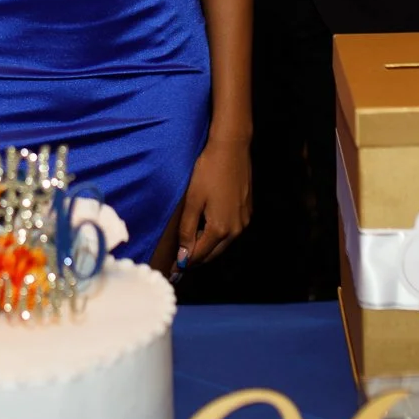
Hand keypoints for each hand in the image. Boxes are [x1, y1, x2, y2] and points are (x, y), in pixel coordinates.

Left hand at [175, 136, 250, 269]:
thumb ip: (188, 230)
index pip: (199, 256)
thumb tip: (183, 257)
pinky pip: (230, 232)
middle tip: (177, 262)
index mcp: (220, 229)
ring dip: (207, 248)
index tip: (171, 270)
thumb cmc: (209, 170)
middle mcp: (236, 230)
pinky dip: (217, 236)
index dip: (183, 264)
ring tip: (189, 247)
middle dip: (195, 259)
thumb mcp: (193, 200)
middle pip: (212, 254)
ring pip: (222, 245)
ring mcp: (243, 221)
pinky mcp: (247, 212)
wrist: (232, 148)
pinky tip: (206, 229)